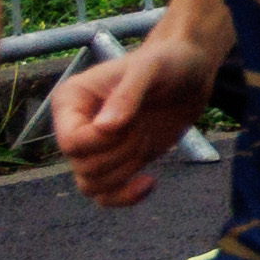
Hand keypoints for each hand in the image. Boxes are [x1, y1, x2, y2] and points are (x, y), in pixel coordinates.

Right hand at [50, 15, 219, 205]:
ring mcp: (96, 147)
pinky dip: (124, 197)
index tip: (130, 123)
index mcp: (70, 101)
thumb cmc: (167, 62)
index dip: (101, 142)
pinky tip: (149, 182)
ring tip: (145, 140)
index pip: (69, 142)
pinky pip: (104, 196)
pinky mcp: (118, 161)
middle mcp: (75, 127)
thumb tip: (104, 129)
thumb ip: (127, 95)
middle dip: (120, 153)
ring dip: (124, 171)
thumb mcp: (150, 69)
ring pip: (91, 184)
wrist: (190, 71)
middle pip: (82, 166)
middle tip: (142, 127)